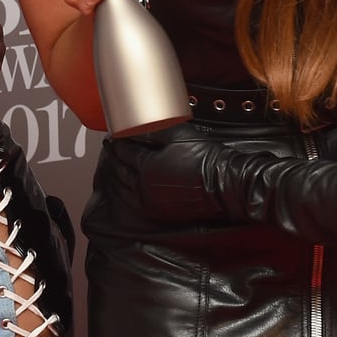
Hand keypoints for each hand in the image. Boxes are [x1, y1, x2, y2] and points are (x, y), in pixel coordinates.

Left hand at [102, 131, 286, 226]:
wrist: (223, 185)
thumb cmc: (204, 159)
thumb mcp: (178, 135)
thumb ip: (152, 130)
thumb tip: (134, 126)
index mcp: (145, 166)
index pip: (125, 151)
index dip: (119, 141)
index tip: (116, 135)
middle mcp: (143, 186)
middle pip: (121, 169)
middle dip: (116, 157)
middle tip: (113, 148)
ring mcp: (150, 201)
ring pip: (125, 186)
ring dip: (119, 173)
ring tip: (118, 164)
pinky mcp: (160, 210)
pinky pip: (135, 199)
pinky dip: (128, 189)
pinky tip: (131, 184)